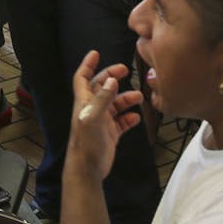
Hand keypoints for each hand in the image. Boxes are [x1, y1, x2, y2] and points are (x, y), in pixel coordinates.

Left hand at [66, 50, 141, 182]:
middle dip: (112, 77)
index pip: (82, 78)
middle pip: (102, 87)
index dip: (88, 65)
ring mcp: (101, 122)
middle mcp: (92, 109)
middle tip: (126, 70)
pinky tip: (136, 117)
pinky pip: (121, 122)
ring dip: (126, 98)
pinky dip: (129, 118)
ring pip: (115, 104)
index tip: (96, 53)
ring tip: (139, 96)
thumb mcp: (93, 118)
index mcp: (84, 102)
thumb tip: (112, 80)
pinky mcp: (110, 134)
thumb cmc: (86, 143)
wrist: (87, 170)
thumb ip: (103, 99)